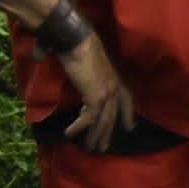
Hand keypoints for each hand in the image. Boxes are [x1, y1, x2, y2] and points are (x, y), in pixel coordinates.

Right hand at [59, 35, 135, 151]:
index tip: (129, 128)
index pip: (127, 99)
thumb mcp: (85, 61)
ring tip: (90, 148)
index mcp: (115, 76)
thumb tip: (59, 66)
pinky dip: (79, 127)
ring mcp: (107, 91)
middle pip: (114, 115)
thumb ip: (80, 71)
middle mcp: (115, 85)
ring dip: (95, 136)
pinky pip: (89, 118)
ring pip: (104, 121)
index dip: (128, 114)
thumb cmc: (77, 44)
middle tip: (102, 148)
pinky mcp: (96, 96)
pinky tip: (70, 133)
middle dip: (108, 133)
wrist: (75, 39)